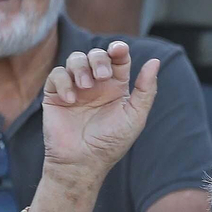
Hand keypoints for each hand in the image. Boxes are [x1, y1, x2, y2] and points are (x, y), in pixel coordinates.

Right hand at [42, 42, 159, 184]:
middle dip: (99, 59)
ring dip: (80, 67)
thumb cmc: (111, 142)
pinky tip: (71, 99)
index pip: (118, 59)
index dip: (118, 50)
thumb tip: (155, 62)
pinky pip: (56, 75)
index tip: (118, 50)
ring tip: (85, 86)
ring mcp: (75, 88)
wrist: (83, 162)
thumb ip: (145, 90)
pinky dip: (63, 81)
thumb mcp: (135, 116)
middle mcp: (96, 84)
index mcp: (116, 87)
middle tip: (101, 76)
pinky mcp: (55, 94)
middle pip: (96, 54)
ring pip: (75, 59)